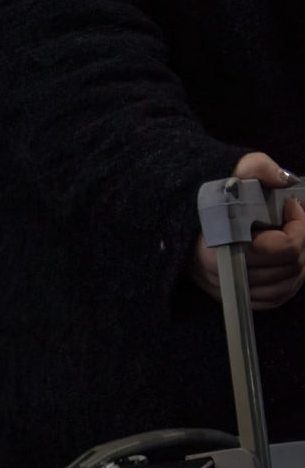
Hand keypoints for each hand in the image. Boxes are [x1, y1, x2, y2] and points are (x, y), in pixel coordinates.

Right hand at [189, 152, 304, 310]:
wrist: (175, 223)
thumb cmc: (207, 197)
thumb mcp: (233, 171)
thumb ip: (259, 168)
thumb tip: (284, 179)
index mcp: (224, 246)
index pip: (284, 248)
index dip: (298, 226)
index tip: (290, 206)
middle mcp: (226, 275)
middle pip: (290, 266)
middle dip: (301, 240)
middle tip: (293, 221)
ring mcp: (229, 289)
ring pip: (287, 284)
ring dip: (298, 262)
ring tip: (290, 240)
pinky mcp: (232, 297)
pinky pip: (274, 299)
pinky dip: (288, 283)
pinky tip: (285, 264)